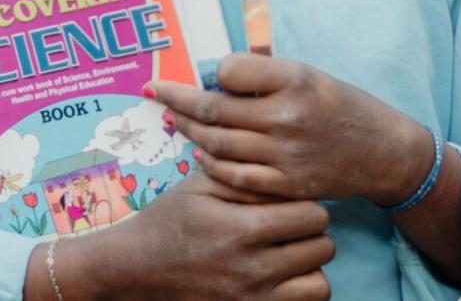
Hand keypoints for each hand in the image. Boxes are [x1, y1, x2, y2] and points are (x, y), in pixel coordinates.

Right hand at [33, 170, 333, 300]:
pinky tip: (283, 276)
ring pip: (321, 284)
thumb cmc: (170, 219)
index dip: (306, 203)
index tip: (290, 202)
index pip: (313, 214)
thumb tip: (289, 173)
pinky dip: (301, 291)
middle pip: (322, 247)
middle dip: (311, 232)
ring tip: (289, 252)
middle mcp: (252, 269)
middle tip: (291, 226)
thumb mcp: (200, 185)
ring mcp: (253, 299)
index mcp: (241, 229)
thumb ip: (246, 176)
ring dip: (310, 266)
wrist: (137, 266)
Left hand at [147, 54, 433, 205]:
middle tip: (155, 92)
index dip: (213, 72)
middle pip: (213, 108)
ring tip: (174, 120)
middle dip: (176, 99)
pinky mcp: (286, 183)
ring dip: (188, 130)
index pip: (229, 70)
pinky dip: (211, 163)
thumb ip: (264, 74)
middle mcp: (286, 116)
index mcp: (293, 80)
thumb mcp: (308, 74)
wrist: (382, 151)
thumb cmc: (340, 106)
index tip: (205, 73)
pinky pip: (234, 175)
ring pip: (217, 142)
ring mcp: (284, 153)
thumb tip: (215, 71)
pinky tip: (200, 151)